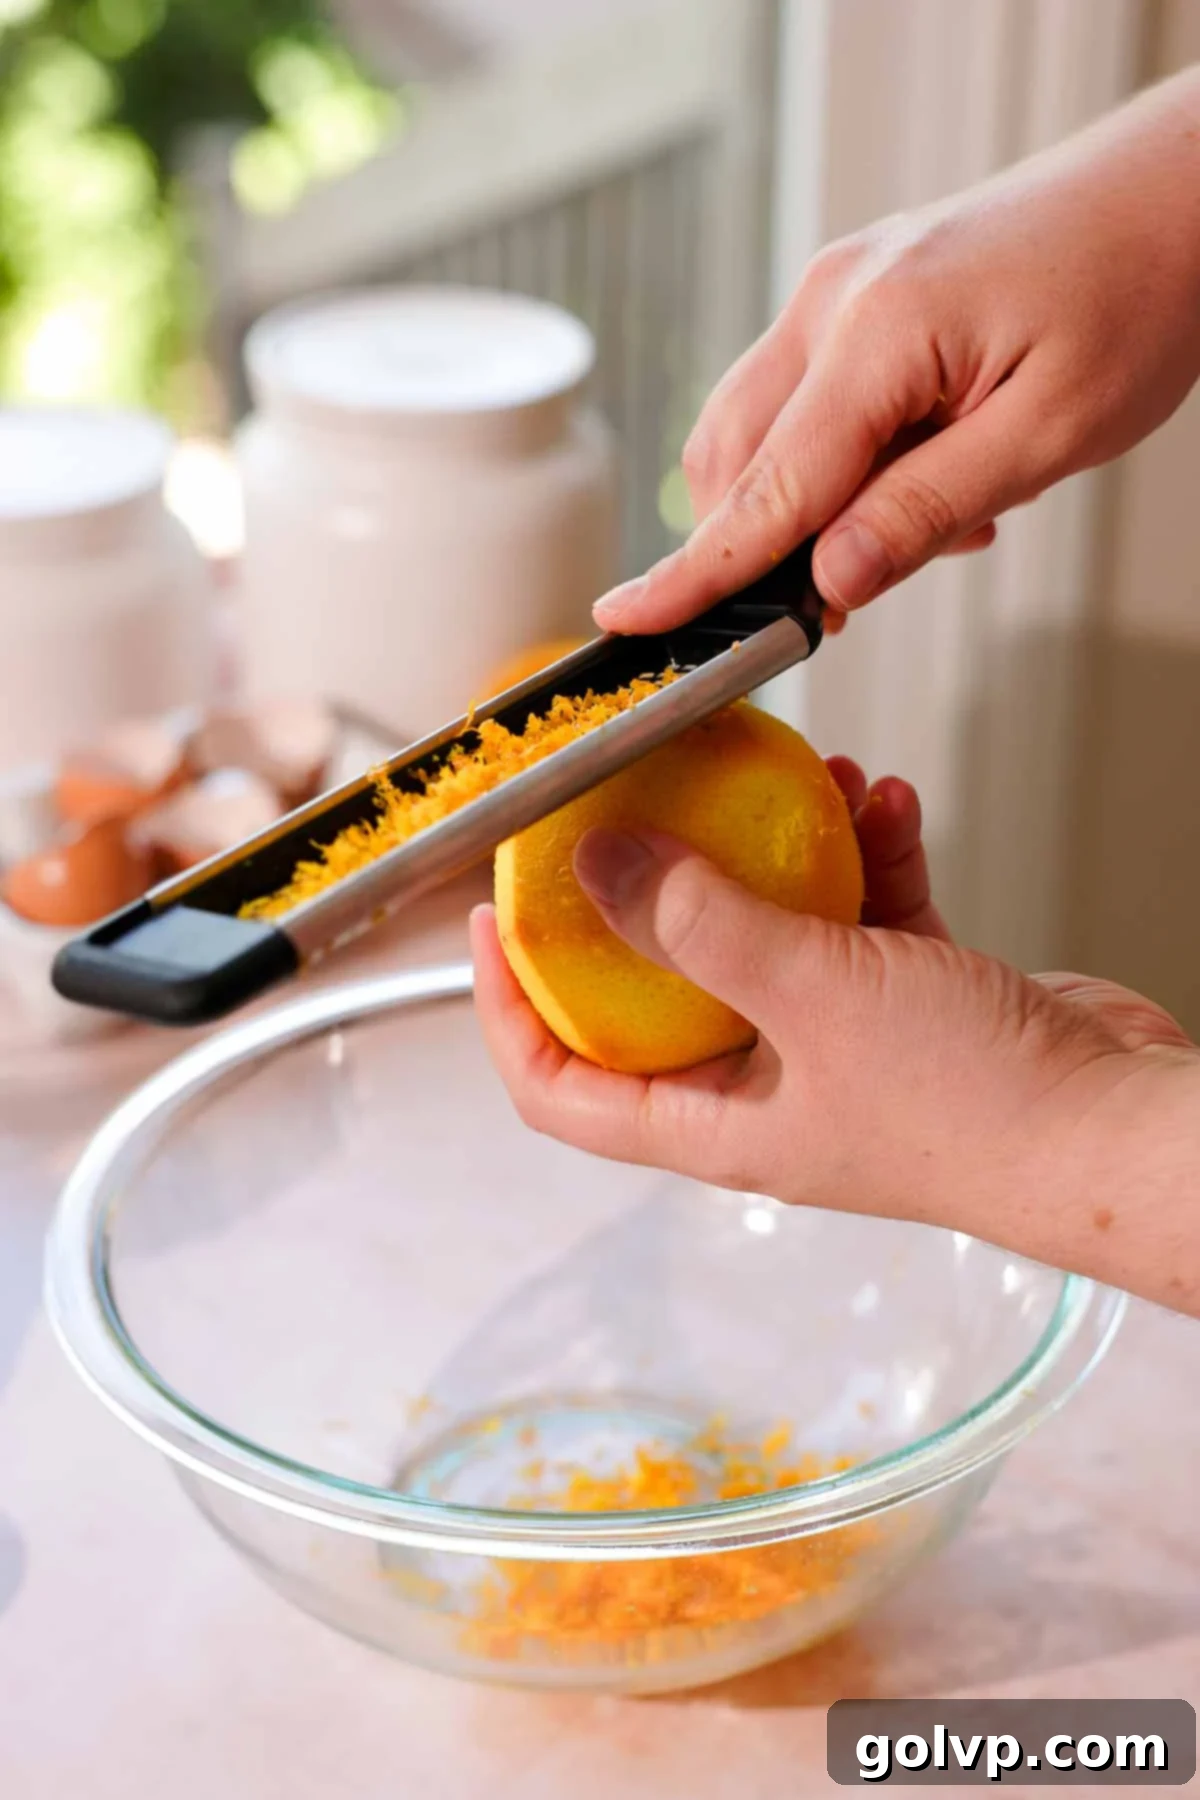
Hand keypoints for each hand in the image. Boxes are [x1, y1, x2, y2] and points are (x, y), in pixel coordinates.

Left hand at [471, 760, 1199, 1313]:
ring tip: (786, 781)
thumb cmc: (978, 1106)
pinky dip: (862, 854)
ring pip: (766, 932)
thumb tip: (596, 869)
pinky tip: (881, 801)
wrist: (1117, 1126)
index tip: (491, 920)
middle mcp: (767, 1086)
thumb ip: (699, 925)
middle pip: (655, 991)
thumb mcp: (813, 995)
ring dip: (768, 853)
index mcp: (716, 1122)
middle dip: (644, 895)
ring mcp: (839, 1041)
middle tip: (626, 811)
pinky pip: (857, 912)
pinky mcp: (908, 998)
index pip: (563, 1086)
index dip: (505, 1009)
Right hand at [593, 69, 1199, 634]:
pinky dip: (829, 465)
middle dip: (768, 550)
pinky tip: (917, 472)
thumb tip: (832, 582)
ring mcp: (831, 292)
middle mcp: (830, 301)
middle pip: (735, 463)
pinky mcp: (848, 296)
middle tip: (854, 598)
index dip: (694, 572)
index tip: (624, 620)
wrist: (1168, 195)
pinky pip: (797, 402)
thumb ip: (926, 510)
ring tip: (924, 518)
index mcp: (878, 332)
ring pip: (754, 434)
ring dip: (802, 509)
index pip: (765, 489)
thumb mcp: (1049, 434)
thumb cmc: (1134, 296)